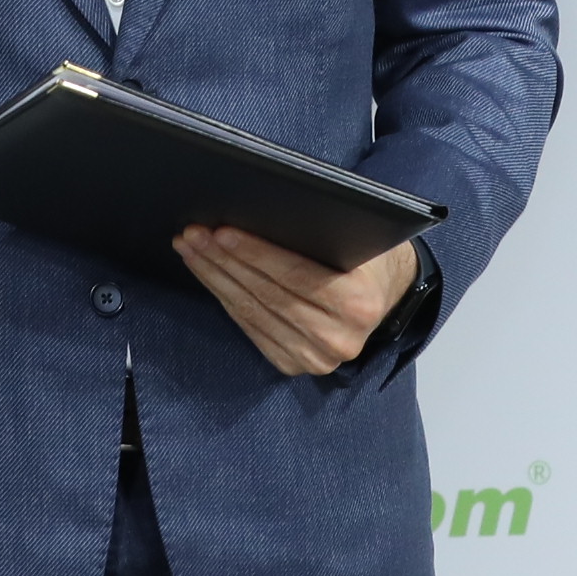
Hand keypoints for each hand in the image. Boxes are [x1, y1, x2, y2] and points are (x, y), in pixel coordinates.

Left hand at [176, 228, 416, 379]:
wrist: (385, 295)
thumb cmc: (367, 256)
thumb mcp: (359, 238)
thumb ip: (321, 233)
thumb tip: (259, 210)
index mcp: (359, 304)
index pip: (295, 275)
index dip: (255, 253)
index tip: (221, 231)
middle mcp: (339, 339)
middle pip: (267, 295)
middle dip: (224, 261)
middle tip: (193, 235)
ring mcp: (316, 358)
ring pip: (252, 313)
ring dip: (216, 278)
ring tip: (191, 249)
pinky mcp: (295, 364)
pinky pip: (250, 329)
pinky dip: (225, 299)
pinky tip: (209, 274)